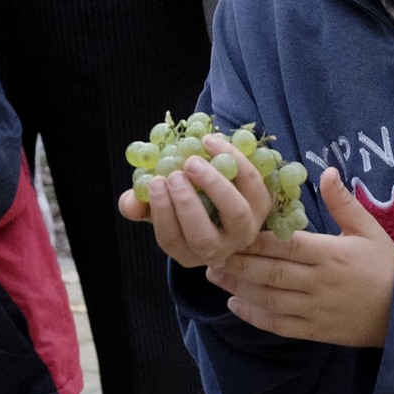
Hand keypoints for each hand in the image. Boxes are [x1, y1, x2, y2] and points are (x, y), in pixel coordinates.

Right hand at [117, 135, 272, 267]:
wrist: (222, 185)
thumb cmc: (186, 200)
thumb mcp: (162, 204)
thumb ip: (142, 205)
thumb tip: (129, 203)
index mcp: (190, 251)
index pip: (173, 240)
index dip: (162, 213)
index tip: (154, 182)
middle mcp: (221, 249)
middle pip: (204, 238)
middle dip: (187, 205)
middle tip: (175, 174)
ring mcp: (246, 229)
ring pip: (235, 214)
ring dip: (214, 185)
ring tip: (193, 161)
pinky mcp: (264, 204)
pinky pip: (252, 183)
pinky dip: (233, 159)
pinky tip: (210, 142)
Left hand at [207, 168, 393, 346]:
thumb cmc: (387, 267)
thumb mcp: (371, 229)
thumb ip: (344, 203)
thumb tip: (326, 171)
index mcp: (332, 254)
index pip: (287, 245)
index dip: (257, 239)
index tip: (232, 229)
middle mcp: (320, 283)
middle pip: (271, 272)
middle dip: (238, 262)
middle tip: (211, 252)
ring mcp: (316, 309)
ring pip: (270, 298)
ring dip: (239, 287)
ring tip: (214, 274)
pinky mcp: (315, 331)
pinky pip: (279, 325)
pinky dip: (255, 316)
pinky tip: (235, 305)